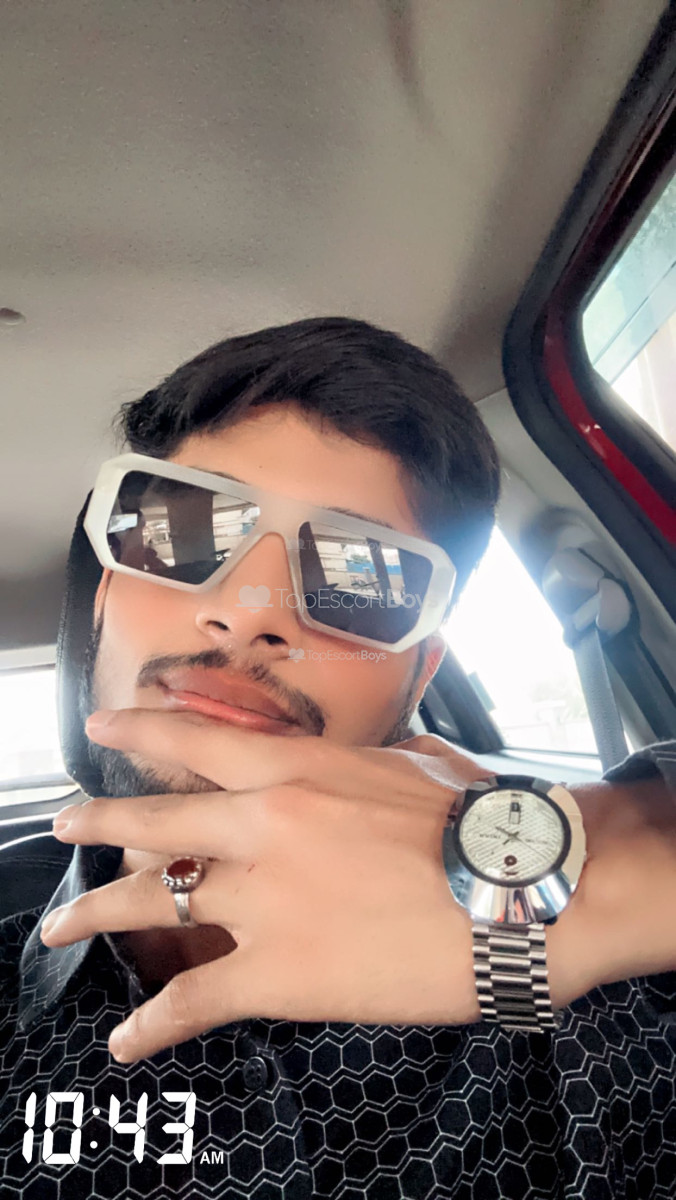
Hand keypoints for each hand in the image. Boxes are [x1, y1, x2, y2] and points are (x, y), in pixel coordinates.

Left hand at [40, 713, 487, 1061]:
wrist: (517, 890)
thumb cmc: (480, 820)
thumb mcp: (413, 764)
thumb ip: (363, 765)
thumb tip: (360, 766)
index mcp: (297, 769)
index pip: (196, 742)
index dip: (139, 732)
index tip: (100, 730)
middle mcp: (262, 823)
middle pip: (154, 820)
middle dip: (98, 822)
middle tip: (65, 825)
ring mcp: (263, 898)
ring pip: (153, 900)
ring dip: (96, 912)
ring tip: (63, 924)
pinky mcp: (276, 972)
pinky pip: (192, 999)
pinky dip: (151, 1025)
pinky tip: (125, 1042)